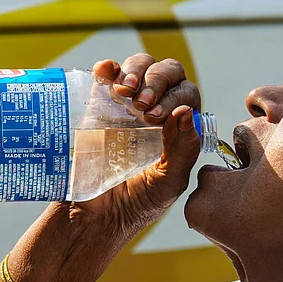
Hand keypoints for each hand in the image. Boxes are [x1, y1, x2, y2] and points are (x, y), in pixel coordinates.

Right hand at [71, 55, 201, 238]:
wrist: (95, 215)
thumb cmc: (138, 203)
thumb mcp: (169, 182)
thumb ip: (183, 149)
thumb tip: (186, 111)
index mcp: (180, 127)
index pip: (187, 95)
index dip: (175, 97)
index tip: (157, 118)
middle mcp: (156, 110)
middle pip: (167, 73)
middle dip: (157, 81)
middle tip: (142, 106)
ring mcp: (127, 104)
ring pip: (140, 66)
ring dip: (135, 71)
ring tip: (125, 93)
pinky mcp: (99, 103)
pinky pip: (107, 73)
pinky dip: (108, 67)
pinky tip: (105, 72)